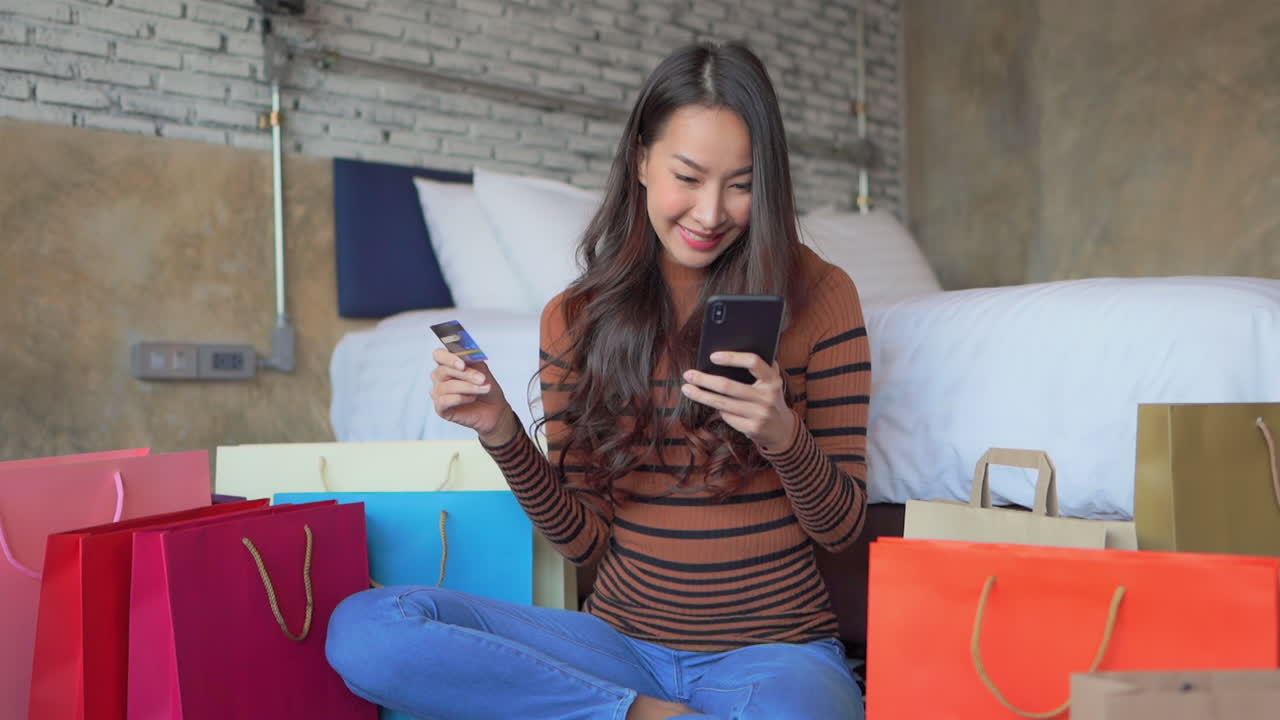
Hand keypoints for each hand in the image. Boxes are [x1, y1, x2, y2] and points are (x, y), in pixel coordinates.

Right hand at [430, 348, 517, 443]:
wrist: (494, 408)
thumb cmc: (486, 387)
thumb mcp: (482, 369)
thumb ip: (472, 360)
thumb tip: (467, 354)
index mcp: (447, 364)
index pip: (439, 355)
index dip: (448, 358)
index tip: (462, 364)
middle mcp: (439, 377)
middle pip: (443, 370)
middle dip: (465, 374)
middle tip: (481, 379)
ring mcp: (438, 393)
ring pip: (446, 386)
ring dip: (468, 387)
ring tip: (483, 389)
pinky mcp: (440, 408)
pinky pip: (444, 400)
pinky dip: (461, 399)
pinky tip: (472, 398)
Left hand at [680, 352, 796, 450]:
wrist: (782, 430)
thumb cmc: (769, 399)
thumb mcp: (771, 382)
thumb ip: (758, 369)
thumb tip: (725, 357)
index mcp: (772, 379)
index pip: (753, 362)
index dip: (732, 358)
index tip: (713, 356)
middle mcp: (767, 397)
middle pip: (729, 386)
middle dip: (705, 379)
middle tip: (688, 374)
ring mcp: (760, 414)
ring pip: (722, 403)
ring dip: (701, 395)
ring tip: (687, 389)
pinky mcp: (752, 428)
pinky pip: (727, 416)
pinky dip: (719, 410)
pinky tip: (715, 406)